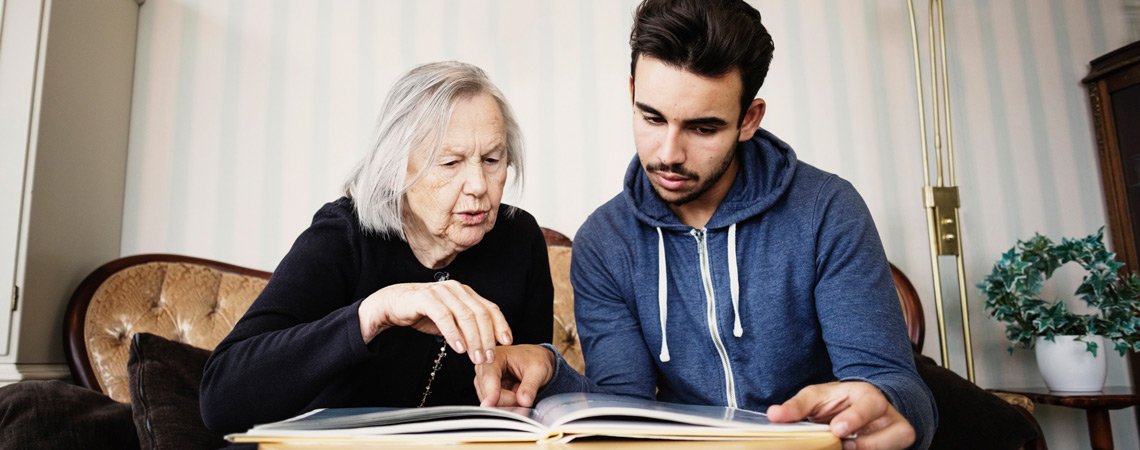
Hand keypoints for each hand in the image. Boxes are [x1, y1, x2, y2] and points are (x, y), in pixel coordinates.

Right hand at [358, 280, 512, 364]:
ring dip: (473, 339)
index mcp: (466, 292)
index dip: (500, 325)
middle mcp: (456, 289)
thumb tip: (487, 345)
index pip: (490, 307)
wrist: (392, 304)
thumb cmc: (423, 313)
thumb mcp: (450, 322)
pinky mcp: (426, 298)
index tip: (506, 342)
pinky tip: (458, 348)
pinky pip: (444, 316)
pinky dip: (454, 333)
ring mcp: (441, 291)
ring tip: (475, 357)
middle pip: (480, 313)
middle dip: (487, 338)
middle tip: (489, 357)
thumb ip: (467, 328)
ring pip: (465, 315)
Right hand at [474, 344, 554, 406]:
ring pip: (491, 402)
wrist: (537, 359)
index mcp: (495, 356)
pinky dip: (507, 404)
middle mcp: (485, 368)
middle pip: (489, 394)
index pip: (488, 378)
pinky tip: (515, 394)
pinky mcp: (487, 390)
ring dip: (508, 403)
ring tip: (520, 390)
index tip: (492, 406)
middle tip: (525, 394)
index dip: (492, 394)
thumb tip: (524, 401)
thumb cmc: (535, 358)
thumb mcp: (538, 370)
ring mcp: (484, 380)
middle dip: (508, 400)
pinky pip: (494, 404)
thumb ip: (530, 386)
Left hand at [767, 381, 914, 449]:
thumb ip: (797, 406)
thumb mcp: (817, 397)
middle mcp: (888, 416)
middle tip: (844, 445)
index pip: (870, 405)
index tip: (837, 429)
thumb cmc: (838, 402)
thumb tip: (774, 415)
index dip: (856, 418)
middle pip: (894, 432)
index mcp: (869, 396)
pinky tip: (852, 449)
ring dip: (868, 449)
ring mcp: (896, 434)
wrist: (859, 409)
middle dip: (869, 443)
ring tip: (847, 447)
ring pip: (893, 447)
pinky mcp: (896, 446)